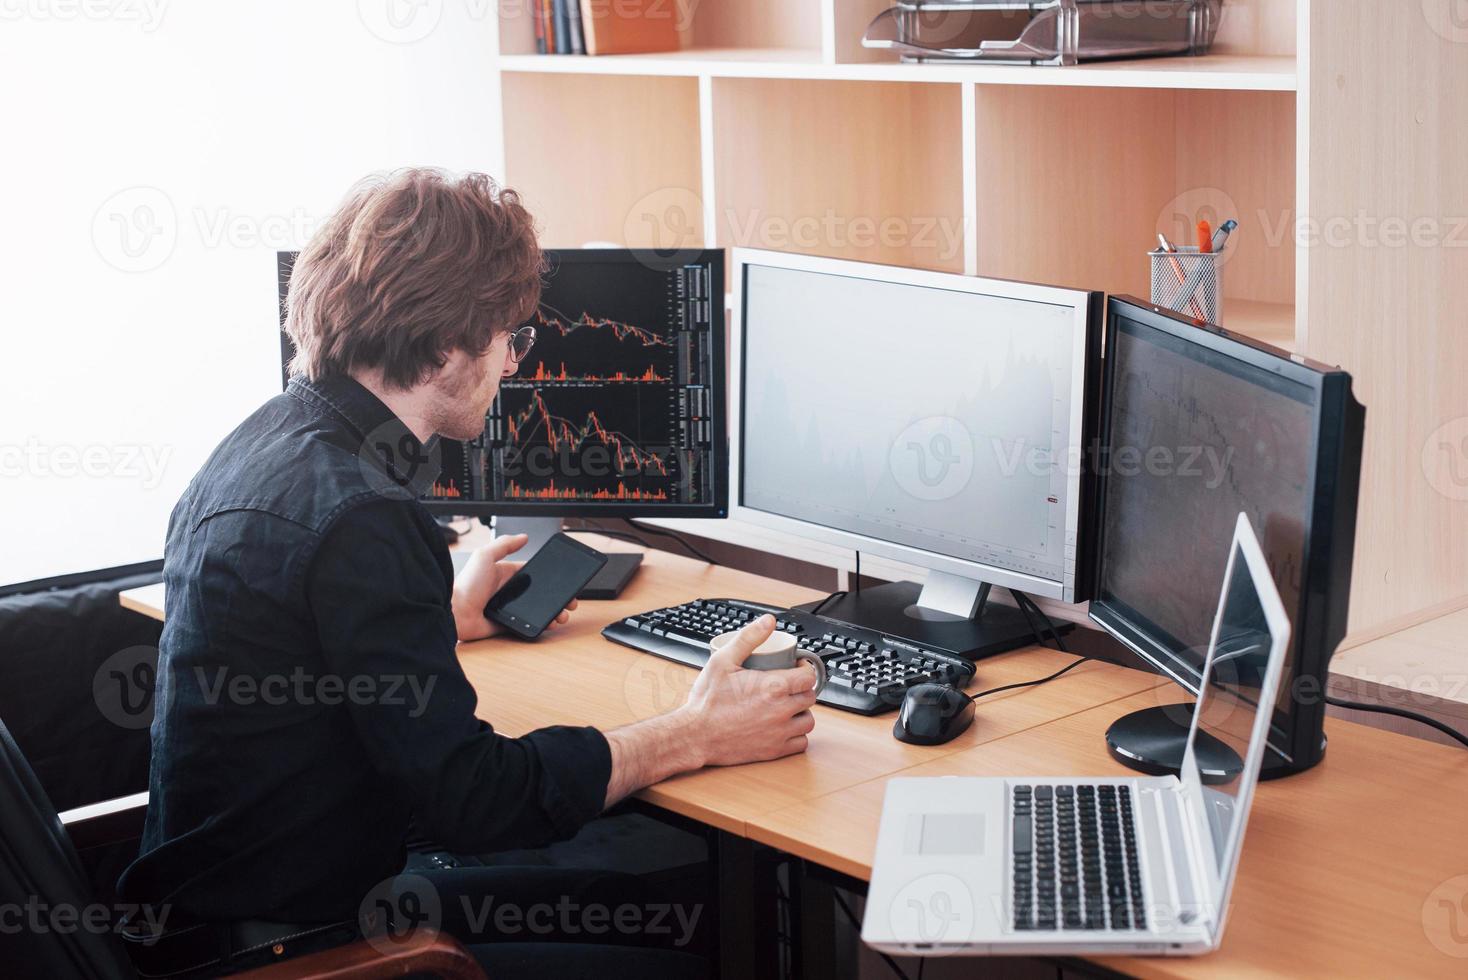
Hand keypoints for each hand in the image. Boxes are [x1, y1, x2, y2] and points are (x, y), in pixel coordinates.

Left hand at [451, 534, 577, 642]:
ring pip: (537, 610)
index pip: (532, 573)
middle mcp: (508, 591)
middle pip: (539, 593)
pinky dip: (542, 624)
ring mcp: (509, 608)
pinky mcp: (507, 624)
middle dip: (557, 596)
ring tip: (563, 614)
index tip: (563, 579)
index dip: (550, 576)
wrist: (455, 613)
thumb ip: (504, 544)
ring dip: (553, 611)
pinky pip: (529, 624)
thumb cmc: (466, 584)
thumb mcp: (484, 556)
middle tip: (570, 600)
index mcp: (504, 574)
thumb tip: (523, 536)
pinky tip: (550, 622)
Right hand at [682, 615, 817, 765]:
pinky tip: (785, 727)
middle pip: (810, 697)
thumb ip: (748, 638)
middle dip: (802, 689)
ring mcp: (779, 733)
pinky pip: (800, 743)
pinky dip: (797, 735)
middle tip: (789, 686)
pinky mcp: (773, 751)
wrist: (694, 735)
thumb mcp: (723, 660)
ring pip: (808, 721)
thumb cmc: (707, 700)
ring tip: (788, 706)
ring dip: (802, 712)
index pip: (809, 677)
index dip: (806, 670)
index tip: (797, 669)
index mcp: (773, 687)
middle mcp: (781, 711)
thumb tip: (768, 621)